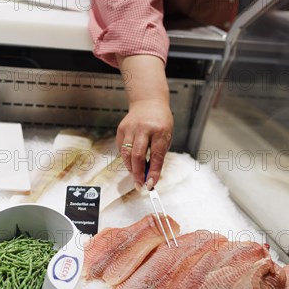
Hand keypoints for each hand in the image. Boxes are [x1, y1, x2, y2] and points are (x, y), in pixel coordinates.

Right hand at [115, 54, 171, 189]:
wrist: (148, 102)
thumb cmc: (160, 122)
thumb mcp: (166, 136)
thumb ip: (158, 155)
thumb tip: (150, 175)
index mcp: (160, 130)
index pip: (156, 156)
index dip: (153, 172)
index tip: (151, 184)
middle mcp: (144, 128)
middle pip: (137, 155)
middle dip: (138, 173)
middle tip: (140, 185)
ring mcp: (130, 128)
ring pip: (126, 153)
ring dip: (131, 168)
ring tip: (136, 176)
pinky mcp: (121, 129)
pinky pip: (122, 148)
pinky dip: (126, 159)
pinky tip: (131, 163)